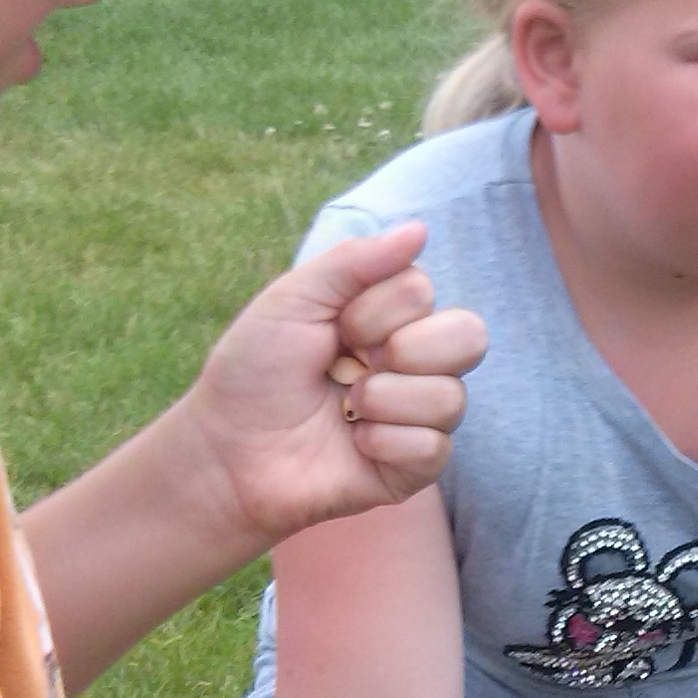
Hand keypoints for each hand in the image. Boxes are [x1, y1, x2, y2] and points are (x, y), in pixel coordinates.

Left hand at [178, 223, 486, 550]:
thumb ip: (355, 261)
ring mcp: (418, 417)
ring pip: (452, 398)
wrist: (228, 450)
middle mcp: (415, 364)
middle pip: (469, 336)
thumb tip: (420, 229)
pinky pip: (434, 448)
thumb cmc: (254, 372)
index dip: (373, 311)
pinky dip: (384, 443)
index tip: (333, 332)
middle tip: (348, 368)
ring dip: (384, 400)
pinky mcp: (413, 468)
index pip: (423, 292)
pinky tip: (354, 445)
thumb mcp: (294, 300)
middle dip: (402, 350)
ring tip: (344, 410)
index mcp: (390, 319)